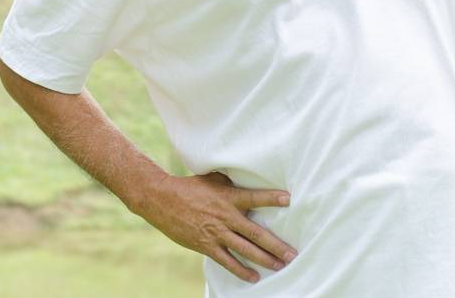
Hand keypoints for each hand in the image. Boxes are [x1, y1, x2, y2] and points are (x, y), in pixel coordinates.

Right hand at [134, 171, 297, 284]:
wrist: (162, 200)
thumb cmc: (189, 187)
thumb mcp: (211, 178)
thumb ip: (230, 181)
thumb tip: (246, 175)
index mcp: (227, 197)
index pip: (253, 197)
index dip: (271, 198)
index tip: (288, 199)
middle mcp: (225, 216)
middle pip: (255, 233)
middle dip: (276, 245)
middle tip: (292, 254)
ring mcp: (216, 233)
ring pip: (245, 249)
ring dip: (264, 259)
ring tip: (280, 265)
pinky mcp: (206, 245)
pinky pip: (227, 261)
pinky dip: (241, 270)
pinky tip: (254, 277)